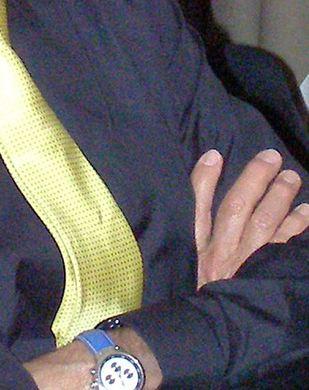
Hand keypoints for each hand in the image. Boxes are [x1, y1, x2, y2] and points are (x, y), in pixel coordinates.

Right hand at [192, 148, 308, 287]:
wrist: (217, 333)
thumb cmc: (206, 286)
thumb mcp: (191, 250)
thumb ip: (198, 203)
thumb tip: (211, 158)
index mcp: (202, 248)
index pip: (201, 207)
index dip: (206, 179)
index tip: (217, 155)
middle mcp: (225, 255)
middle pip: (240, 210)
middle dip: (256, 180)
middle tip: (272, 158)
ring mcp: (249, 267)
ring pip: (265, 226)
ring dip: (280, 200)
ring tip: (292, 179)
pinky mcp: (269, 279)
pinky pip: (285, 250)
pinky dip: (296, 230)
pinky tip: (305, 214)